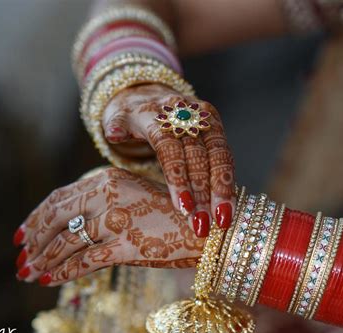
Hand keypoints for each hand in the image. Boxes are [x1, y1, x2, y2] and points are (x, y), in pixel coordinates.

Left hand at [14, 167, 203, 285]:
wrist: (210, 230)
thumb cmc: (173, 218)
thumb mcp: (133, 201)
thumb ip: (103, 209)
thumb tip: (69, 232)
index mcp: (107, 179)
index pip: (60, 198)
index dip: (36, 217)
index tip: (21, 234)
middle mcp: (108, 194)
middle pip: (56, 216)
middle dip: (33, 239)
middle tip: (21, 258)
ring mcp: (117, 219)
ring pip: (67, 241)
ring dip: (44, 260)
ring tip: (29, 274)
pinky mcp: (127, 244)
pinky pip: (86, 260)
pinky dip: (64, 272)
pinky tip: (51, 281)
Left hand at [102, 83, 234, 236]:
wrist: (151, 97)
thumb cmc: (132, 116)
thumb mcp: (118, 117)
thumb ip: (116, 125)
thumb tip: (113, 133)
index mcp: (159, 113)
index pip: (170, 148)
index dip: (178, 179)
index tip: (183, 208)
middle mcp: (188, 114)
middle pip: (199, 156)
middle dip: (203, 194)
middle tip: (202, 225)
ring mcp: (206, 121)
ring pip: (220, 158)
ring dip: (222, 192)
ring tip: (222, 221)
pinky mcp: (218, 129)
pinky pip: (227, 159)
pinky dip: (228, 185)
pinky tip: (229, 209)